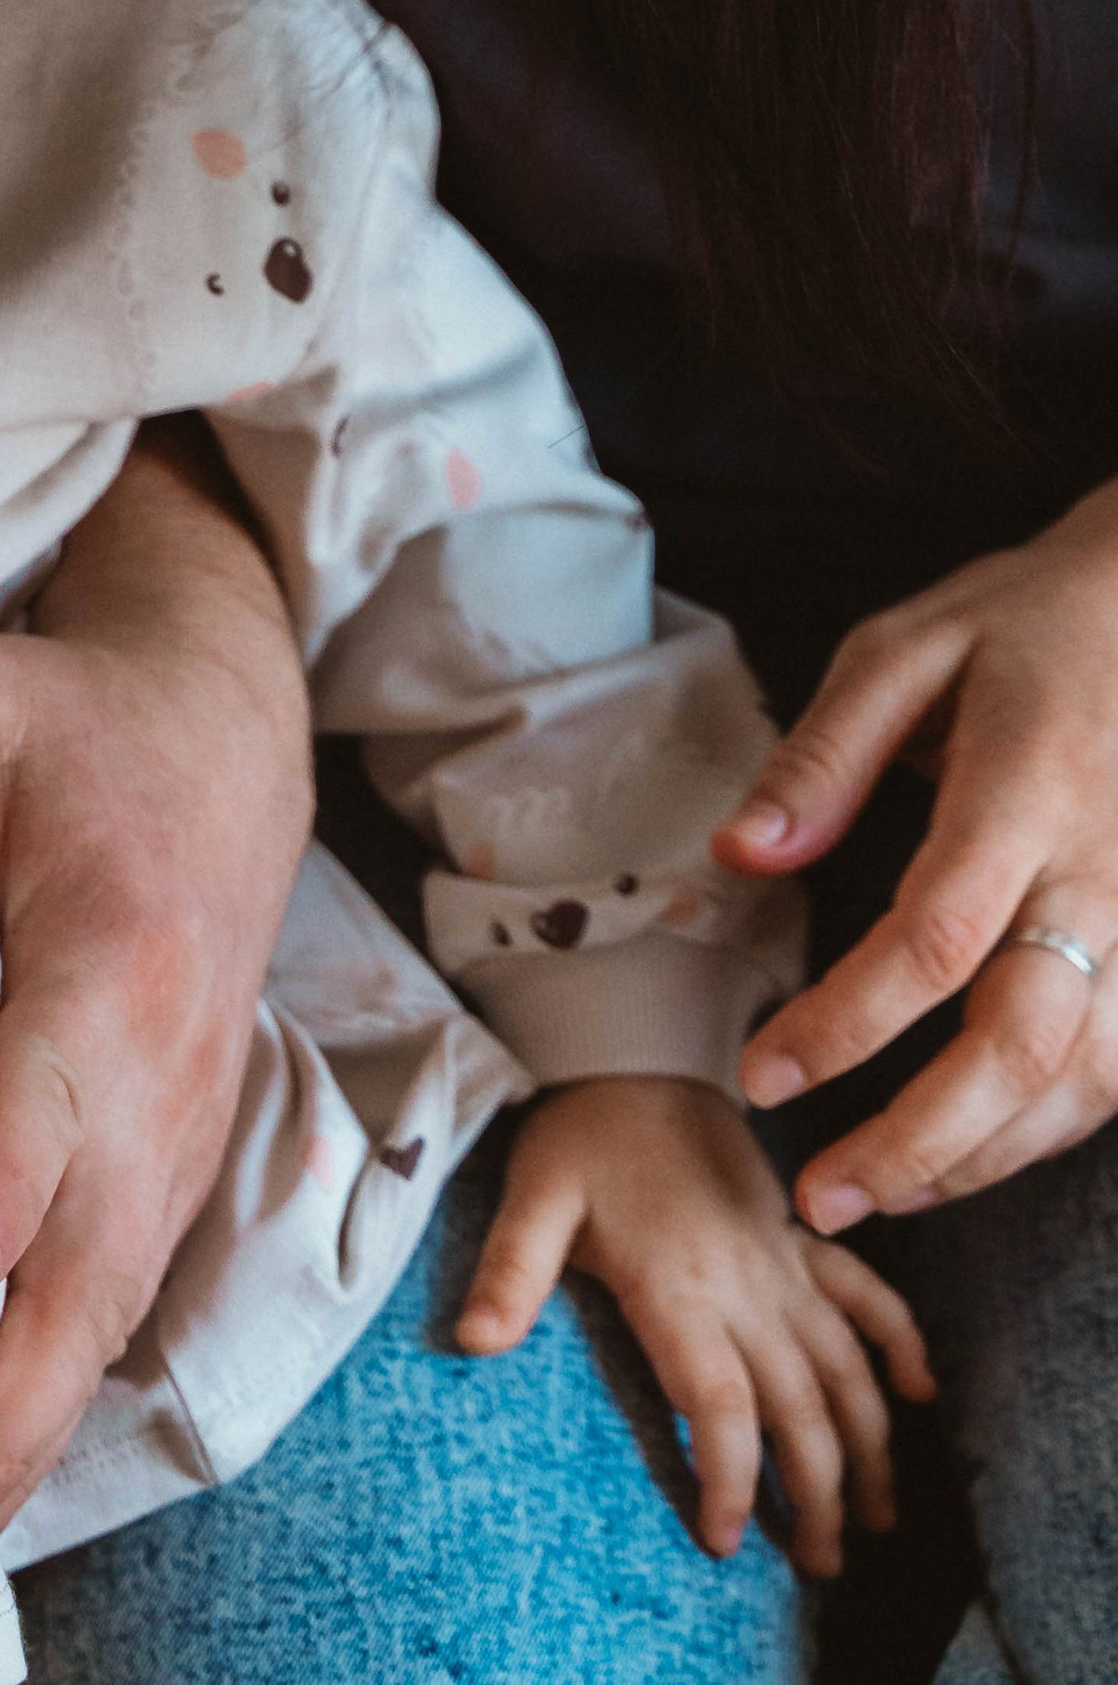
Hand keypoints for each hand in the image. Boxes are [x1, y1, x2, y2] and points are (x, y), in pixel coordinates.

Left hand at [0, 419, 311, 1527]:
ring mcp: (180, 1142)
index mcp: (111, 960)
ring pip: (104, 1324)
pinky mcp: (170, 1177)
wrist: (222, 741)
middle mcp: (164, 1078)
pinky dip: (41, 1397)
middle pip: (88, 1274)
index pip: (52, 1109)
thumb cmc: (70, 726)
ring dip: (13, 1431)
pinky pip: (110, 1313)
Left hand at [455, 1077, 930, 1575]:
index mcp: (679, 1284)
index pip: (720, 1403)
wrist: (635, 1049)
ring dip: (869, 1443)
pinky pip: (867, 1294)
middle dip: (815, 1493)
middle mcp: (746, 1282)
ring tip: (877, 1519)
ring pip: (846, 1367)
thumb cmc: (578, 1131)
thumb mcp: (532, 1194)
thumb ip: (510, 1271)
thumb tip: (473, 1343)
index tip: (723, 1540)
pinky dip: (899, 1341)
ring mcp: (783, 1262)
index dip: (728, 1475)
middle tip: (818, 1567)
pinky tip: (919, 1393)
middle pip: (799, 1406)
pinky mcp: (801, 1240)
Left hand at [713, 474, 1117, 1230]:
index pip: (933, 939)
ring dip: (981, 1159)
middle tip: (820, 1198)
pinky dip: (1047, 1131)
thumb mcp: (903, 648)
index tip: (762, 1073)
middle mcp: (1100, 875)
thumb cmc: (1018, 623)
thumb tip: (741, 855)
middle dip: (919, 1142)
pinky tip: (975, 1154)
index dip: (846, 1025)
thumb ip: (822, 755)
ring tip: (880, 1197)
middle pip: (1022, 1044)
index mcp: (1024, 791)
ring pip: (1083, 1082)